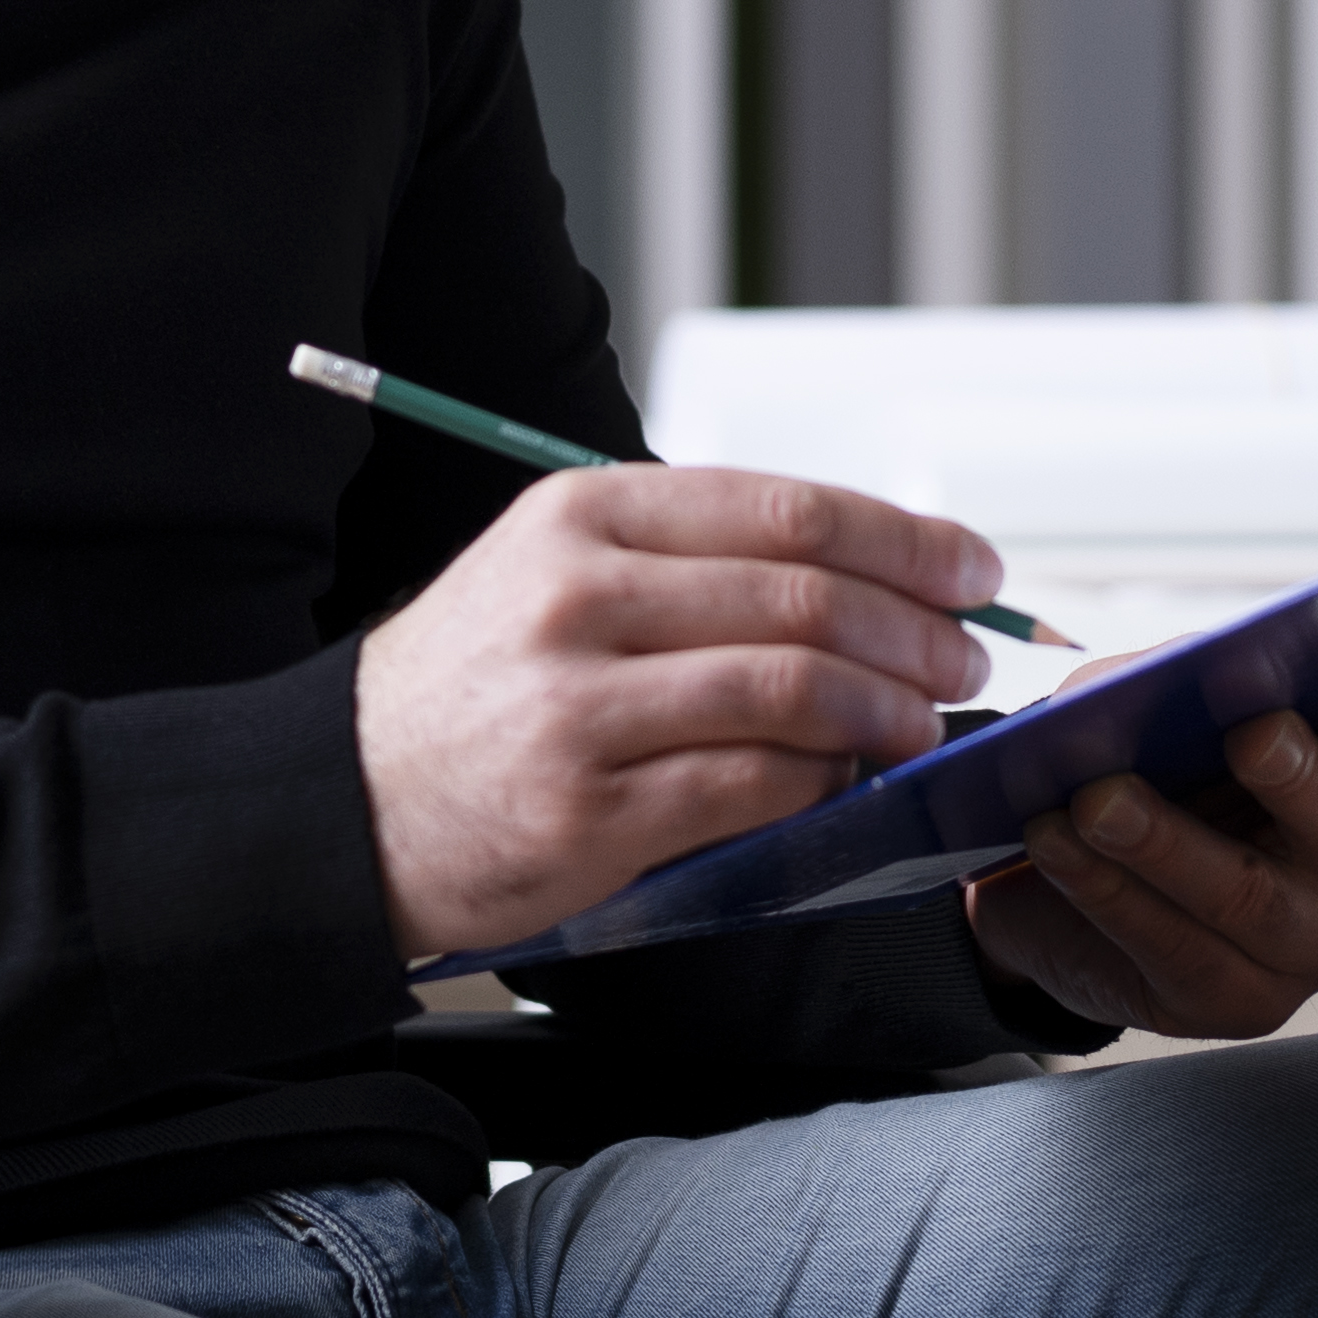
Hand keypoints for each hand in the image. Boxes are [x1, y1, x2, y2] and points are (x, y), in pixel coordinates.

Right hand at [354, 463, 1000, 960]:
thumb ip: (690, 563)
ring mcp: (580, 706)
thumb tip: (866, 577)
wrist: (346, 800)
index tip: (971, 570)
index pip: (785, 508)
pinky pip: (749, 784)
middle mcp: (578, 596)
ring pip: (790, 687)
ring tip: (920, 724)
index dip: (903, 539)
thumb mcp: (553, 573)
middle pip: (805, 594)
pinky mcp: (588, 809)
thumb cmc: (474, 687)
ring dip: (885, 709)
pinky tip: (841, 781)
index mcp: (582, 515)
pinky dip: (819, 781)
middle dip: (915, 630)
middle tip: (963, 660)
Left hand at [965, 664, 1317, 1039]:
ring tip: (1098, 801)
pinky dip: (1106, 890)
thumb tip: (1166, 681)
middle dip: (1299, 775)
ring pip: (1250, 895)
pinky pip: (1176, 946)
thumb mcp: (1163, 705)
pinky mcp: (1244, 1001)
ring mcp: (1310, 940)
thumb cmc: (1144, 769)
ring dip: (1167, 841)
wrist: (1056, 881)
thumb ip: (1180, 681)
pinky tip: (1056, 845)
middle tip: (1251, 734)